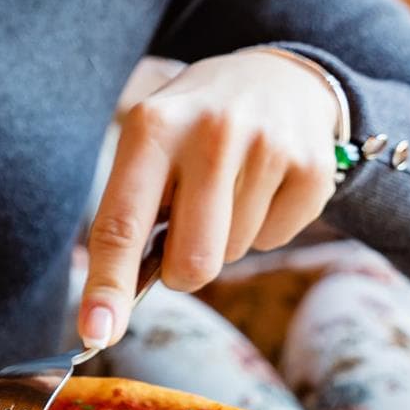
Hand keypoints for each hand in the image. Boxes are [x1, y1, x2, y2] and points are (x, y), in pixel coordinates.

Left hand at [80, 49, 339, 346]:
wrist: (278, 76)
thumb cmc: (193, 130)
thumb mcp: (150, 146)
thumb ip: (129, 216)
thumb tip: (108, 312)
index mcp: (154, 128)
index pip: (121, 224)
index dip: (107, 287)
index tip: (96, 333)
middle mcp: (211, 133)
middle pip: (191, 263)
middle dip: (183, 268)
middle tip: (187, 226)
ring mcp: (269, 147)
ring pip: (233, 254)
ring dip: (225, 237)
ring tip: (230, 184)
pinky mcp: (314, 166)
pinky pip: (275, 240)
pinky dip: (265, 226)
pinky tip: (264, 184)